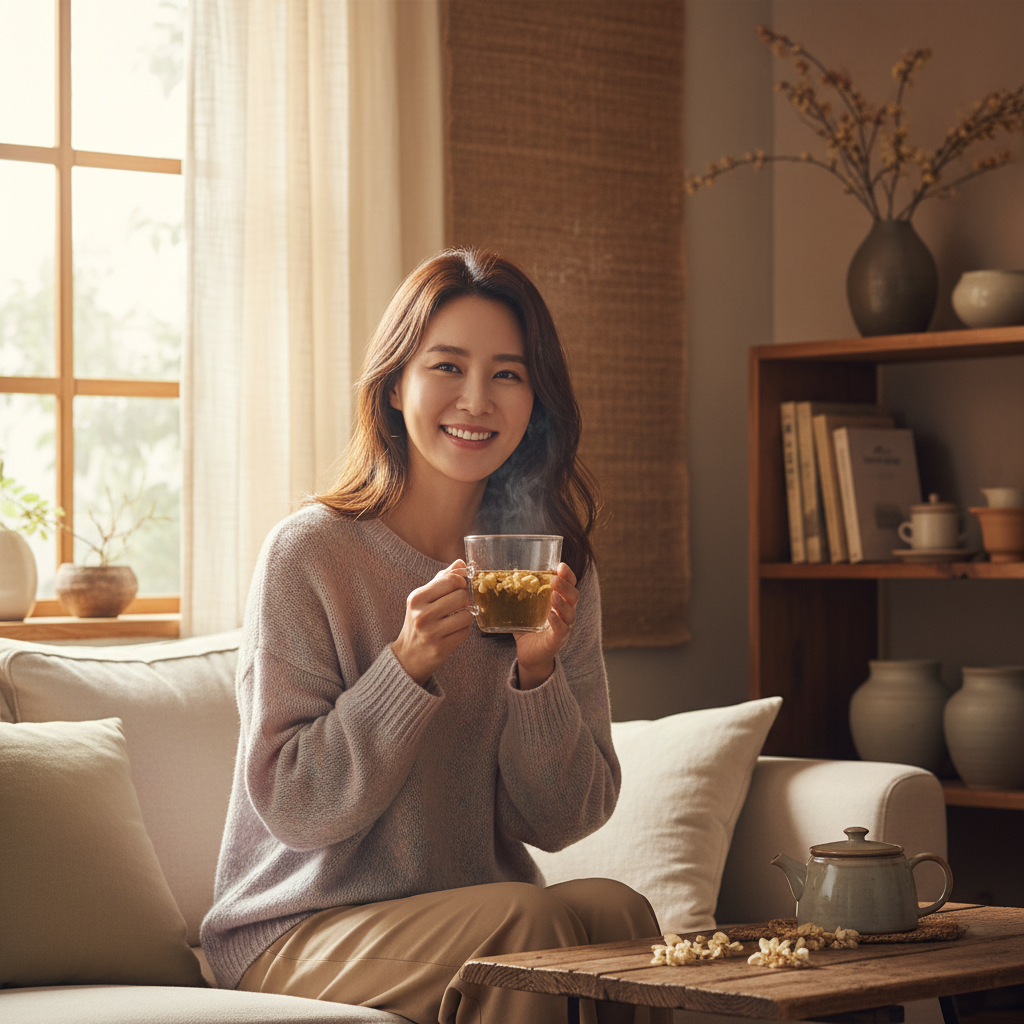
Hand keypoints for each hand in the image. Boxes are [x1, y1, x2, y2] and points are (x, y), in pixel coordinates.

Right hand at [392, 560, 473, 684]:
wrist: (408, 656)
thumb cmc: (418, 622)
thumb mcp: (423, 599)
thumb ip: (442, 579)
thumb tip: (461, 563)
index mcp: (417, 598)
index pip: (451, 580)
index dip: (461, 583)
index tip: (459, 588)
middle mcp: (422, 614)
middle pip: (462, 596)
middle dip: (465, 600)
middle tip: (459, 605)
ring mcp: (431, 632)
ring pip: (467, 614)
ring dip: (467, 616)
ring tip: (457, 619)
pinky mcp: (441, 648)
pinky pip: (466, 632)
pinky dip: (464, 630)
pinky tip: (454, 631)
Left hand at [514, 562, 578, 689]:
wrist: (530, 655)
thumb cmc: (529, 629)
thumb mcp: (524, 609)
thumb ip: (518, 596)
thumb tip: (498, 579)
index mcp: (560, 602)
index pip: (570, 585)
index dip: (568, 575)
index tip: (561, 565)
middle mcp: (566, 614)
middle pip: (574, 596)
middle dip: (565, 586)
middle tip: (554, 579)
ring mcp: (564, 628)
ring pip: (570, 613)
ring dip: (562, 603)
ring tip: (553, 595)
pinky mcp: (557, 641)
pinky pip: (562, 630)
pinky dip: (557, 622)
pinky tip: (551, 615)